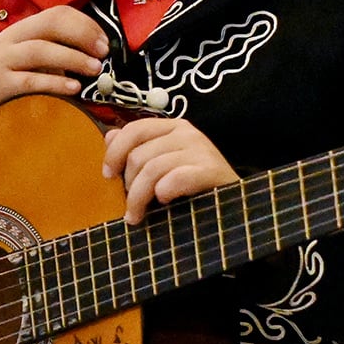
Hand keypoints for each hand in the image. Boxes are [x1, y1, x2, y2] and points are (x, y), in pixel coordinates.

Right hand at [0, 6, 106, 132]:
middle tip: (103, 52)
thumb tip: (87, 57)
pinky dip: (54, 82)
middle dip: (82, 36)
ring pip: (41, 50)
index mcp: (22, 29)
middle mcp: (12, 39)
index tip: (104, 40)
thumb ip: (50, 53)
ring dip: (72, 58)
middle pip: (51, 25)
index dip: (85, 23)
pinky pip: (29, 80)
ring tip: (94, 69)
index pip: (57, 13)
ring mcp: (3, 60)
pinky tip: (73, 88)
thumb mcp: (22, 57)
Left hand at [101, 114, 239, 221]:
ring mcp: (201, 149)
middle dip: (128, 185)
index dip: (115, 153)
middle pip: (139, 155)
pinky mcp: (211, 170)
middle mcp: (187, 132)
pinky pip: (174, 179)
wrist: (236, 206)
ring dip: (139, 198)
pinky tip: (165, 202)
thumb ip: (137, 150)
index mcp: (173, 127)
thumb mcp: (163, 167)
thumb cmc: (195, 189)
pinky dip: (164, 193)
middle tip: (130, 208)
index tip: (107, 175)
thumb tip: (109, 136)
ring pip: (152, 169)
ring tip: (137, 216)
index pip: (134, 130)